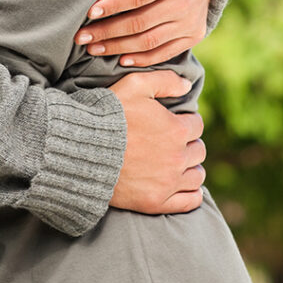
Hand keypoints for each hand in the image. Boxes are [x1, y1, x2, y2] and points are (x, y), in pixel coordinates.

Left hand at [75, 0, 216, 65]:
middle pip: (140, 23)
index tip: (89, 12)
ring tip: (92, 48)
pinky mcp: (193, 34)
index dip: (113, 5)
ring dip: (118, 48)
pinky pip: (165, 52)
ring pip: (149, 41)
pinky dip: (142, 59)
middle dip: (107, 31)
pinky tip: (120, 59)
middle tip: (80, 36)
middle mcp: (184, 2)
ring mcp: (189, 21)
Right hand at [110, 70, 205, 213]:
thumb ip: (165, 80)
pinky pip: (190, 201)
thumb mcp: (135, 84)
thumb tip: (188, 85)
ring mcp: (168, 183)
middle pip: (198, 150)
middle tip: (174, 141)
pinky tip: (183, 185)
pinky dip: (192, 193)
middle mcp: (177, 158)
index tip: (176, 121)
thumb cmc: (109, 113)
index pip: (197, 125)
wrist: (83, 148)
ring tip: (178, 161)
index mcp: (176, 130)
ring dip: (191, 167)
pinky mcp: (156, 202)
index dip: (187, 120)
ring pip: (197, 176)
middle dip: (189, 143)